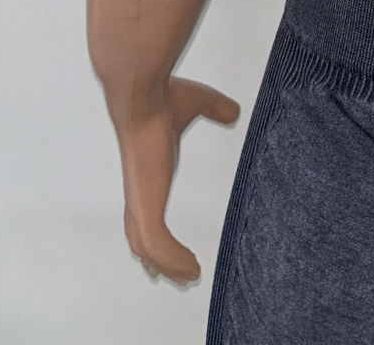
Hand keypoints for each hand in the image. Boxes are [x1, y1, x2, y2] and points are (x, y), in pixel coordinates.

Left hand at [111, 75, 240, 284]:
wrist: (142, 96)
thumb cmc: (163, 97)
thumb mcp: (198, 103)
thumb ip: (215, 109)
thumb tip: (233, 113)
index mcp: (147, 173)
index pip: (142, 213)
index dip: (151, 231)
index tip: (160, 246)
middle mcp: (140, 192)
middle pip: (141, 239)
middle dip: (158, 260)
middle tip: (177, 275)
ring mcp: (142, 201)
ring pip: (149, 248)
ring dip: (168, 266)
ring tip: (189, 277)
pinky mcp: (147, 206)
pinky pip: (159, 245)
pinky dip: (173, 260)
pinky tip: (190, 268)